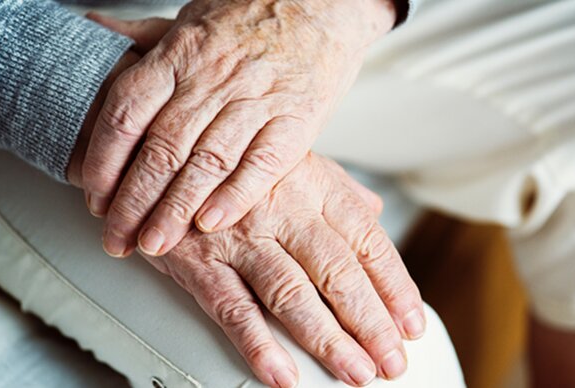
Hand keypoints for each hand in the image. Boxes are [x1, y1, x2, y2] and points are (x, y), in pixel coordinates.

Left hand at [81, 0, 396, 257]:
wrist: (322, 6)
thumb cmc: (254, 16)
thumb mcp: (190, 18)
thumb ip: (144, 37)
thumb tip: (97, 30)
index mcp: (179, 56)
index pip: (127, 114)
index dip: (104, 161)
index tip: (96, 199)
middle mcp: (212, 80)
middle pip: (162, 149)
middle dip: (133, 202)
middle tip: (118, 239)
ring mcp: (255, 101)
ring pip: (206, 163)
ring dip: (175, 210)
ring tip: (155, 245)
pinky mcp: (295, 120)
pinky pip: (261, 164)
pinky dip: (235, 196)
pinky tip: (212, 224)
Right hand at [144, 153, 424, 386]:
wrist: (163, 154)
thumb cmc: (235, 164)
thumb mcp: (292, 160)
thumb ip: (336, 189)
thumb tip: (375, 211)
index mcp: (313, 186)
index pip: (367, 240)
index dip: (395, 285)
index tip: (411, 322)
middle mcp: (283, 210)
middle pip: (338, 273)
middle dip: (371, 322)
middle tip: (392, 360)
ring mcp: (240, 236)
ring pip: (292, 295)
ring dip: (327, 340)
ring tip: (356, 372)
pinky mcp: (200, 261)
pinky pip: (233, 308)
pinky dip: (258, 345)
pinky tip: (283, 374)